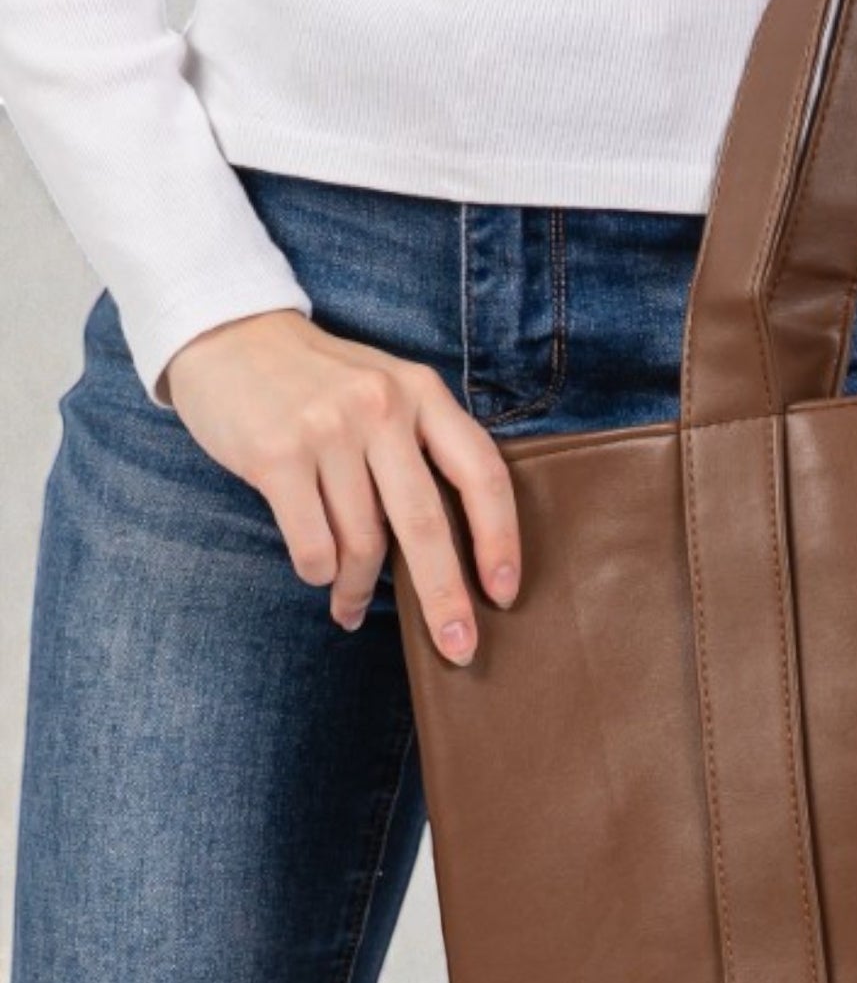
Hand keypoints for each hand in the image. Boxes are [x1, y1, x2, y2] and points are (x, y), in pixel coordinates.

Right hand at [161, 309, 517, 664]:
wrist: (226, 334)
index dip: (500, 540)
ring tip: (351, 608)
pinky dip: (319, 572)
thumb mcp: (387, 392)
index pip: (482, 475)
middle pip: (425, 525)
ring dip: (360, 590)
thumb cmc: (320, 383)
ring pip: (362, 542)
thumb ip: (423, 450)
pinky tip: (318, 575)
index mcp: (423, 394)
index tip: (503, 593)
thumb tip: (459, 550)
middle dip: (444, 597)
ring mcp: (326, 429)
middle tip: (458, 648)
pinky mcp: (276, 454)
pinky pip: (313, 544)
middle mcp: (381, 407)